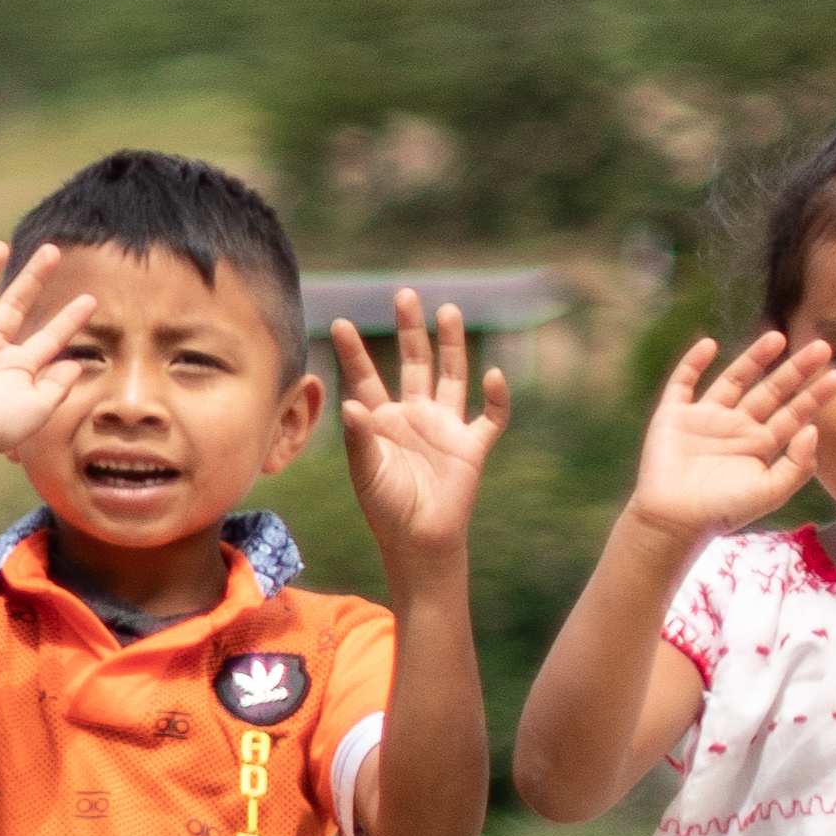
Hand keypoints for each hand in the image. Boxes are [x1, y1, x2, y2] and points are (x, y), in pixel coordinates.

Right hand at [0, 240, 94, 472]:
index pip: (49, 335)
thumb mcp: (39, 408)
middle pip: (15, 305)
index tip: (92, 299)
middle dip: (34, 278)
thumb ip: (59, 384)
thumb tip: (76, 361)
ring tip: (1, 245)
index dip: (70, 318)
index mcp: (17, 366)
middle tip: (53, 251)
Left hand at [323, 289, 513, 573]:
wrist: (419, 540)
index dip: (354, 352)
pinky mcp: (472, 444)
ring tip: (447, 311)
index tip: (339, 323)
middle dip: (410, 330)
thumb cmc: (385, 507)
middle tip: (405, 295)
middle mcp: (415, 415)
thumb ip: (361, 438)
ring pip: (452, 375)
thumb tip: (351, 405)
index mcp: (382, 420)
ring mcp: (445, 426)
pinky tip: (494, 375)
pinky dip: (496, 397)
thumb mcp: (367, 471)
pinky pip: (491, 416)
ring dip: (452, 345)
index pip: (366, 377)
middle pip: (414, 362)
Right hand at [618, 332, 832, 541]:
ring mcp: (705, 419)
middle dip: (796, 370)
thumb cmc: (723, 511)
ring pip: (734, 380)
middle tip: (822, 347)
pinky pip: (683, 383)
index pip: (793, 414)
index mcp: (760, 445)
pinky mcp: (673, 416)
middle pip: (771, 390)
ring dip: (754, 358)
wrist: (673, 520)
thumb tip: (813, 427)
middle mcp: (737, 427)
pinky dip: (693, 363)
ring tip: (777, 337)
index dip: (815, 395)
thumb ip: (797, 464)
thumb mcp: (771, 492)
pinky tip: (708, 344)